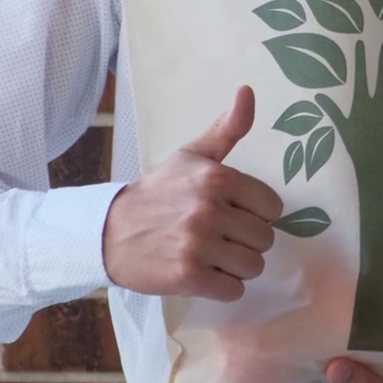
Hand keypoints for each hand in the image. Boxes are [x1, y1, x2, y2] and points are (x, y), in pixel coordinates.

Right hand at [103, 86, 283, 300]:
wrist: (109, 231)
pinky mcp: (189, 277)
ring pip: (253, 267)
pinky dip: (222, 287)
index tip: (232, 213)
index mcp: (217, 178)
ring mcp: (199, 245)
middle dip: (246, 241)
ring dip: (236, 266)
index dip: (256, 213)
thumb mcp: (191, 155)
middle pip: (265, 239)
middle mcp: (210, 210)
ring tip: (210, 255)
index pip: (272, 207)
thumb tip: (248, 91)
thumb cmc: (157, 192)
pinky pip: (233, 291)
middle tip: (218, 236)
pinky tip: (203, 273)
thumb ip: (227, 128)